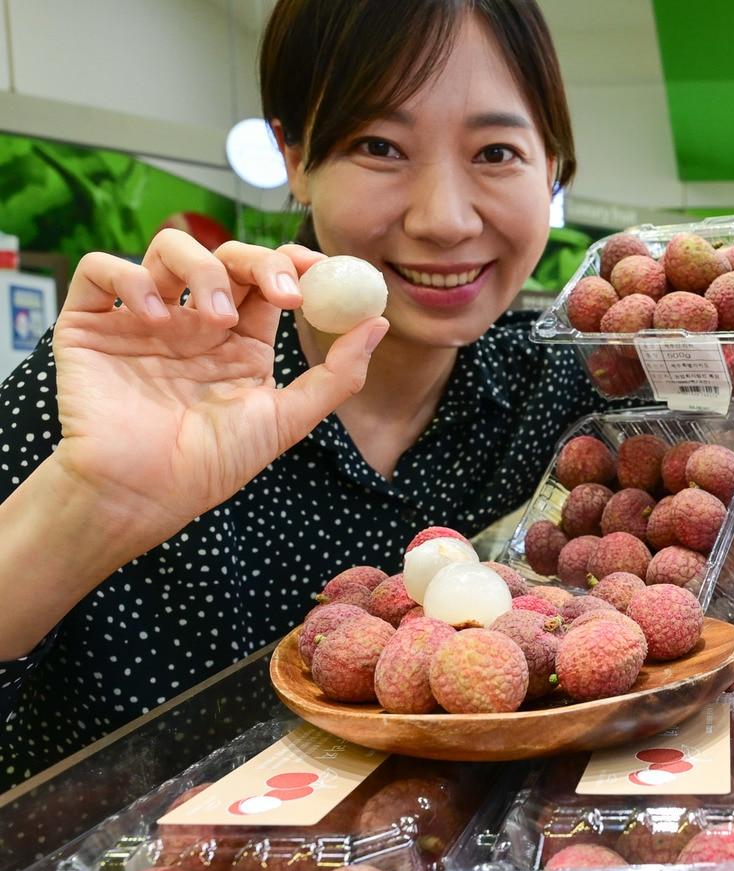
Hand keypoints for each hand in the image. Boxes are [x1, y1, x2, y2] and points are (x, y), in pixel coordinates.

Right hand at [48, 230, 388, 540]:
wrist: (144, 493)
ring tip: (215, 319)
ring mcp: (143, 318)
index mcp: (239, 340)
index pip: (268, 278)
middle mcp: (193, 321)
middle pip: (226, 256)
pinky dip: (131, 277)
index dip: (293, 262)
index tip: (321, 270)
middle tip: (284, 291)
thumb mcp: (288, 419)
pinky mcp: (92, 323)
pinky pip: (102, 270)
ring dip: (203, 269)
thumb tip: (377, 322)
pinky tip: (155, 316)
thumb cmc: (213, 463)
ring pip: (168, 248)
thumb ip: (336, 374)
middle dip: (260, 261)